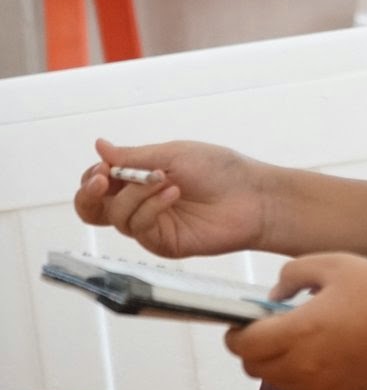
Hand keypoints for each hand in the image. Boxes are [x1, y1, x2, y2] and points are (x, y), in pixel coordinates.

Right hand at [74, 137, 268, 259]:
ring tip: (165, 179)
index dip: (93, 177)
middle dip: (89, 194)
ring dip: (136, 192)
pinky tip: (172, 192)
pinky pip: (140, 228)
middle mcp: (139, 204)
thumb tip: (99, 146)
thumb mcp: (174, 155)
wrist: (254, 197)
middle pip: (92, 210)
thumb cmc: (220, 171)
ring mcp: (151, 226)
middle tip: (103, 179)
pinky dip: (151, 207)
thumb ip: (134, 156)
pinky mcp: (163, 244)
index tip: (103, 168)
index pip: (99, 183)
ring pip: (117, 216)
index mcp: (139, 179)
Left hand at [224, 253, 366, 389]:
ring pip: (278, 383)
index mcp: (299, 331)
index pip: (243, 345)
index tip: (240, 324)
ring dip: (278, 363)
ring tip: (301, 340)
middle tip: (268, 330)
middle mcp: (305, 367)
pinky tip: (325, 355)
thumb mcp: (333, 264)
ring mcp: (322, 389)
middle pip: (254, 368)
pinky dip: (303, 377)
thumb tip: (273, 296)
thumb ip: (292, 274)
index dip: (234, 334)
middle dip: (253, 349)